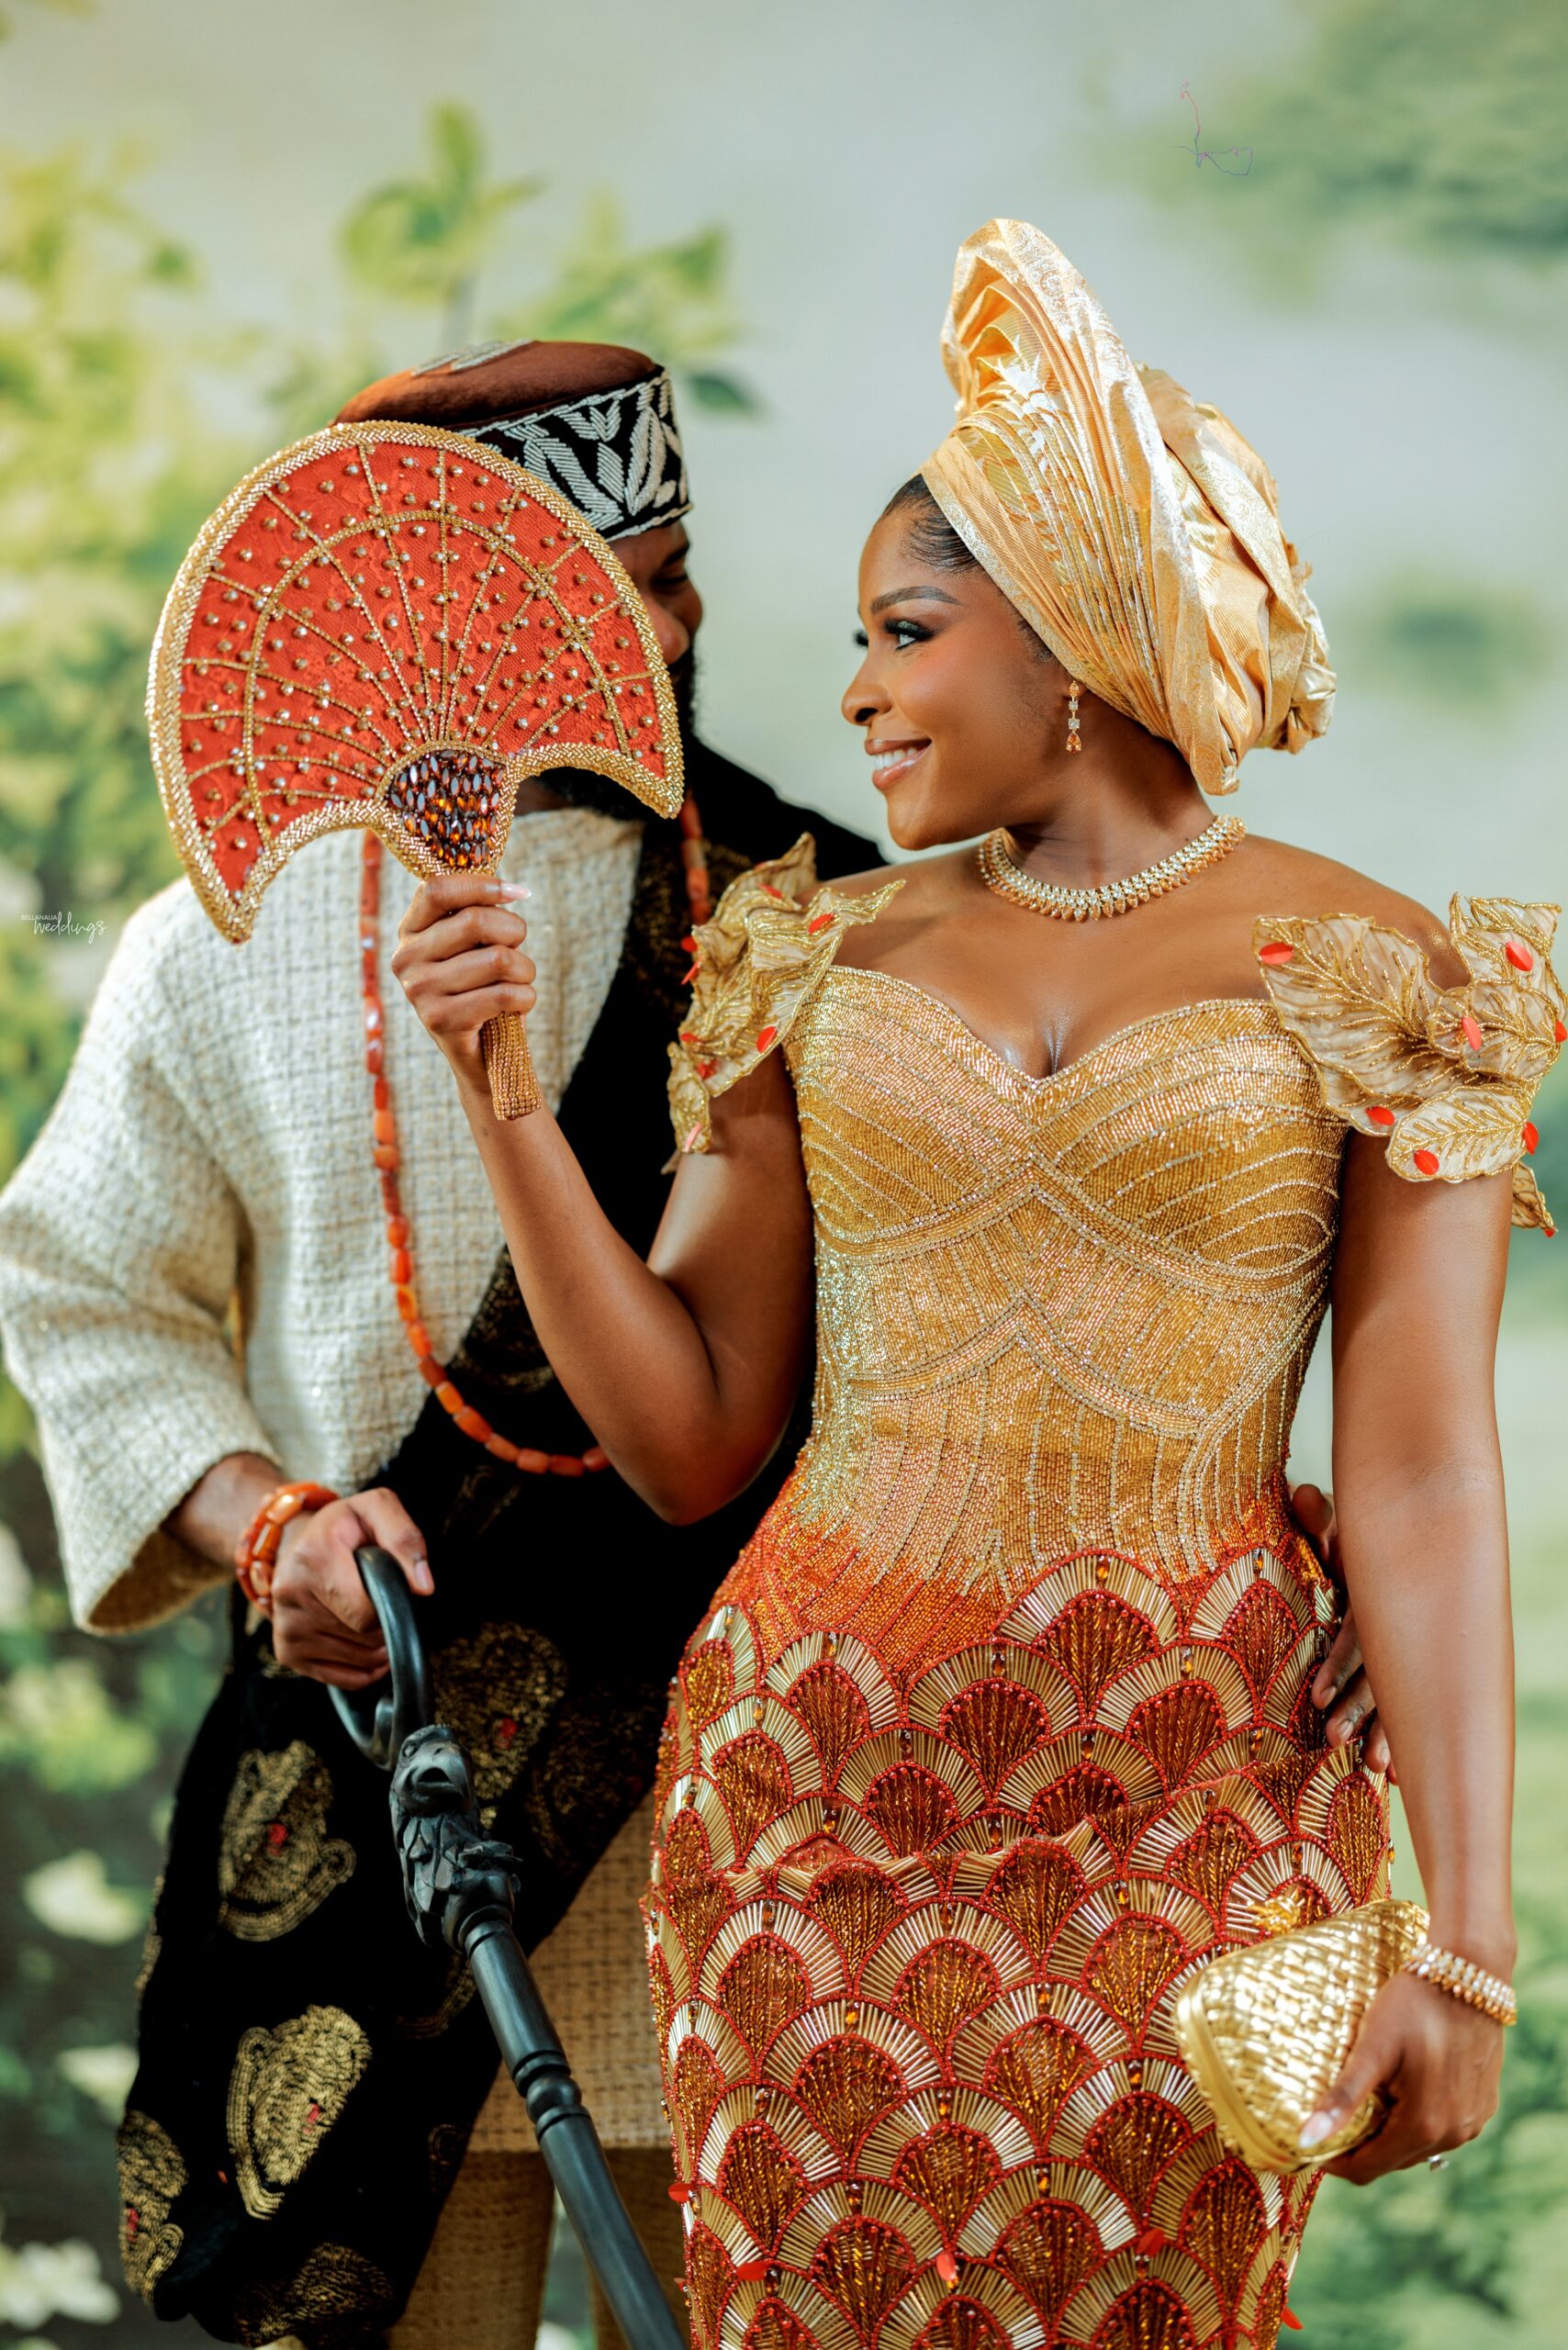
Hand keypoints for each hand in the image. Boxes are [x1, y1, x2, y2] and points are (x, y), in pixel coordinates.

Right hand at [270, 1486, 433, 1688]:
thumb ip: (405, 1538)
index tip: (390, 1588)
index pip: (366, 1611)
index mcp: (314, 1556)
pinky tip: (361, 1640)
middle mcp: (291, 1593)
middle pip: (364, 1638)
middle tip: (379, 1598)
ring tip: (367, 1613)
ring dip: (376, 1645)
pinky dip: (363, 1667)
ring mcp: (286, 1627)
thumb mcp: (376, 1508)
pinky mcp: (287, 1652)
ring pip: (357, 1660)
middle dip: (384, 1623)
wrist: (293, 1542)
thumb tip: (423, 1586)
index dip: (390, 1607)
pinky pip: (342, 1679)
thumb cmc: (341, 1528)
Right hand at [391, 873, 534, 1090]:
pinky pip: (504, 994)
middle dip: (515, 931)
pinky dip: (526, 996)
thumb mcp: (473, 947)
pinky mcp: (441, 1020)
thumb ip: (479, 914)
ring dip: (526, 969)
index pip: (438, 889)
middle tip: (520, 949)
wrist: (479, 1055)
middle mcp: (406, 958)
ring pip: (498, 959)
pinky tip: (519, 1003)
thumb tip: (515, 891)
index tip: (518, 894)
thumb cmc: (481, 988)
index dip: (483, 885)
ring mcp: (419, 990)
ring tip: (521, 980)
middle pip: (476, 920)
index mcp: (410, 931)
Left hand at [1291, 1480, 1393, 1778]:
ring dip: (1384, 1731)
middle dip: (1359, 1708)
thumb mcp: (1338, 1528)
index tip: (1314, 1695)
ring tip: (1371, 1766)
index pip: (1361, 1631)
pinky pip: (1406, 1708)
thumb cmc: (1353, 1541)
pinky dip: (1400, 1738)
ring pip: (1397, 1695)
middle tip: (1333, 1739)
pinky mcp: (1403, 1671)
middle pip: (1381, 1671)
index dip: (1340, 1663)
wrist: (1386, 1544)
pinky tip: (1393, 1774)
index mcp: (1375, 1594)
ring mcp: (1401, 1650)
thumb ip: (1318, 1520)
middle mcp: (1394, 1625)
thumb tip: (1302, 1492)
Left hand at [1299, 1970, 1505, 2181]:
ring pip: (1417, 2147)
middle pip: (1393, 2160)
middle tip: (1334, 2113)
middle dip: (1361, 2145)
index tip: (1311, 2141)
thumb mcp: (1372, 2047)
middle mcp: (1454, 2134)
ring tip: (1366, 2098)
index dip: (1336, 2160)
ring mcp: (1472, 2122)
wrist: (1469, 1974)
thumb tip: (1306, 2140)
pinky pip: (1442, 2128)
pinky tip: (1401, 2090)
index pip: (1369, 2169)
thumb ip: (1342, 2098)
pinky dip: (1416, 2119)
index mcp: (1423, 2126)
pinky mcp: (1483, 2106)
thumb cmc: (1415, 2005)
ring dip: (1389, 2133)